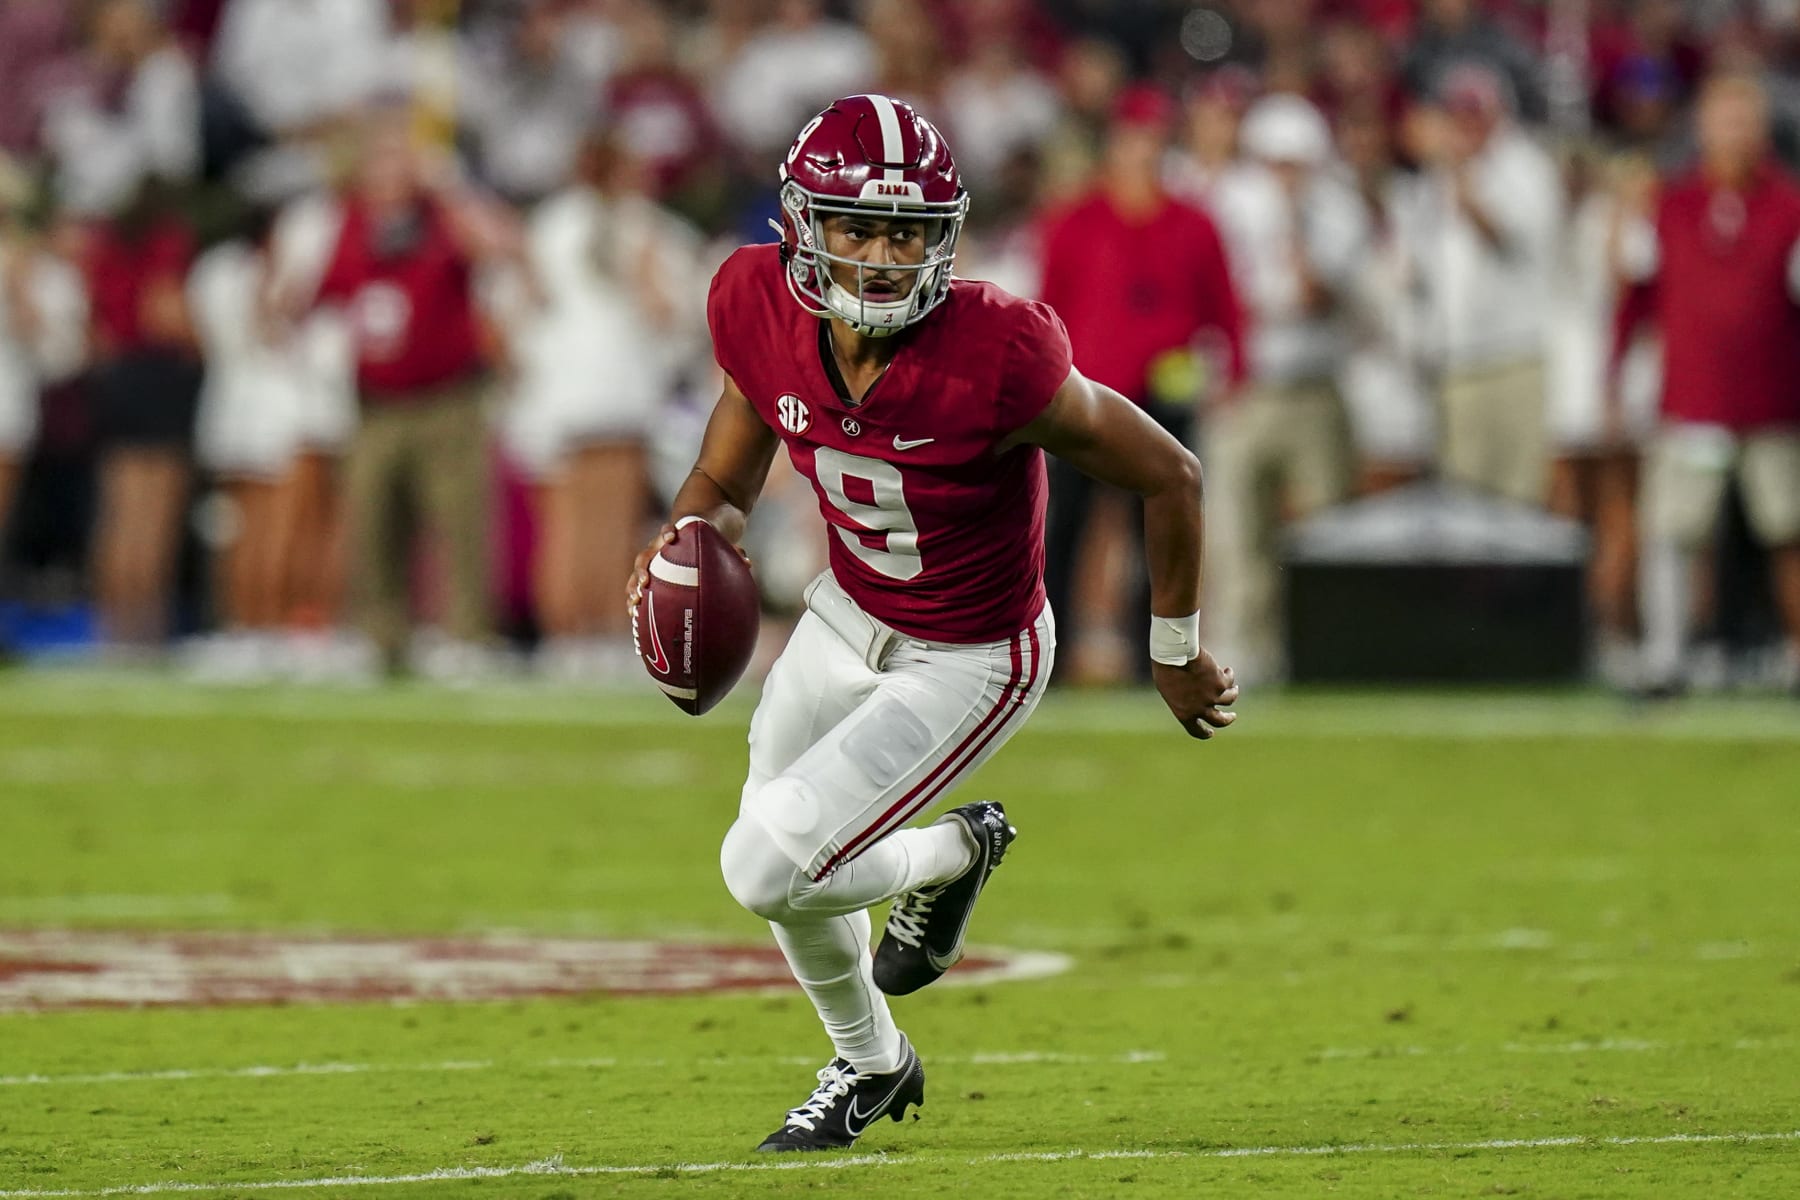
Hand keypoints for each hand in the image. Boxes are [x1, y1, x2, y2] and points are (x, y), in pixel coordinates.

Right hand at [624, 520, 753, 617]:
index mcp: (676, 533)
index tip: (670, 538)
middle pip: (645, 555)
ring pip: (639, 572)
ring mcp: (655, 559)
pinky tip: (636, 617)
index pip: (667, 530)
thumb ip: (732, 548)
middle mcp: (660, 546)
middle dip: (642, 568)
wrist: (702, 521)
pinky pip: (642, 584)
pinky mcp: (654, 570)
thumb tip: (746, 563)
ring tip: (634, 605)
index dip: (667, 533)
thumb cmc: (712, 530)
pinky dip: (638, 597)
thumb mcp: (725, 536)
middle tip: (644, 582)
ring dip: (634, 587)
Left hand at [1151, 648, 1238, 739]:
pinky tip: (1228, 670)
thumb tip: (1191, 700)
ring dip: (1233, 693)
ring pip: (1230, 699)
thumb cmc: (1166, 669)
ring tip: (1234, 688)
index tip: (1211, 732)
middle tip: (1232, 716)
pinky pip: (1229, 681)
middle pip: (1220, 720)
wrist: (1175, 655)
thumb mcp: (1168, 690)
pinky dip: (1229, 675)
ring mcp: (1212, 697)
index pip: (1196, 730)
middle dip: (1228, 719)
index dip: (1204, 733)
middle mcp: (1200, 709)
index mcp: (1184, 714)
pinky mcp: (1220, 683)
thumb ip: (1181, 699)